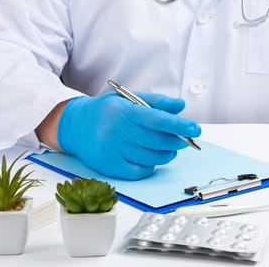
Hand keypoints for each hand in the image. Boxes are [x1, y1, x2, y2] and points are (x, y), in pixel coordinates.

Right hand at [57, 91, 200, 179]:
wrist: (74, 126)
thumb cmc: (107, 111)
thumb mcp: (129, 98)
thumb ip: (156, 101)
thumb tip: (180, 106)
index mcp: (123, 111)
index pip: (156, 119)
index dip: (178, 125)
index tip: (195, 129)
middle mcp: (116, 131)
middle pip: (156, 141)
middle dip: (176, 141)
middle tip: (185, 139)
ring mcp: (111, 150)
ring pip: (150, 157)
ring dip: (166, 153)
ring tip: (169, 147)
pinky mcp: (108, 166)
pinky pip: (139, 171)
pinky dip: (151, 165)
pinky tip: (152, 157)